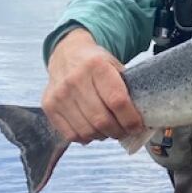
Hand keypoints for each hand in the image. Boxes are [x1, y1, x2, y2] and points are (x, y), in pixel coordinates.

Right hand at [41, 28, 144, 143]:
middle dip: (118, 131)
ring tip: (110, 130)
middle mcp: (76, 79)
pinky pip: (71, 134)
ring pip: (87, 131)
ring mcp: (60, 94)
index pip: (117, 101)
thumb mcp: (115, 66)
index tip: (137, 126)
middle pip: (102, 120)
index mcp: (97, 66)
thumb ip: (127, 88)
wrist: (67, 54)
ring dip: (103, 136)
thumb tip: (142, 119)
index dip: (130, 119)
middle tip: (125, 131)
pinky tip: (93, 129)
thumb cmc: (97, 64)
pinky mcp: (49, 106)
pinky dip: (86, 137)